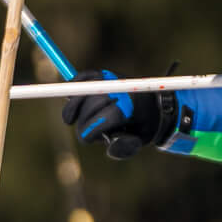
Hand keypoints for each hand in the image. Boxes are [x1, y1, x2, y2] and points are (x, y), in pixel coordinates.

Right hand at [62, 69, 178, 158]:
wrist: (153, 104)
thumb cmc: (143, 126)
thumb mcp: (139, 142)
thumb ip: (124, 148)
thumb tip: (107, 146)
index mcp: (134, 106)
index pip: (108, 116)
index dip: (91, 129)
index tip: (85, 139)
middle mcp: (123, 89)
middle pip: (93, 104)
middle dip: (83, 122)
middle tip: (82, 133)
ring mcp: (113, 78)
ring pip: (84, 89)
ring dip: (73, 107)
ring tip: (69, 120)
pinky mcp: (104, 73)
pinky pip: (83, 76)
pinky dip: (73, 86)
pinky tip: (69, 98)